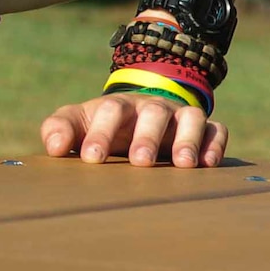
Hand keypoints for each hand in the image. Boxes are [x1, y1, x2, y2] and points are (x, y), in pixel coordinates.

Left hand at [40, 92, 228, 168]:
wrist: (133, 117)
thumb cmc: (100, 126)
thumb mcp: (77, 124)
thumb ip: (59, 129)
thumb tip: (54, 147)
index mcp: (118, 106)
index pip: (110, 111)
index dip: (101, 132)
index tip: (91, 158)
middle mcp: (152, 108)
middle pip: (154, 113)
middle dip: (147, 137)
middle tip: (139, 162)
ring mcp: (179, 116)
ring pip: (191, 117)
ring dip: (187, 139)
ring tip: (182, 165)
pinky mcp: (203, 130)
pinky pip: (216, 130)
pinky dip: (214, 144)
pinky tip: (207, 164)